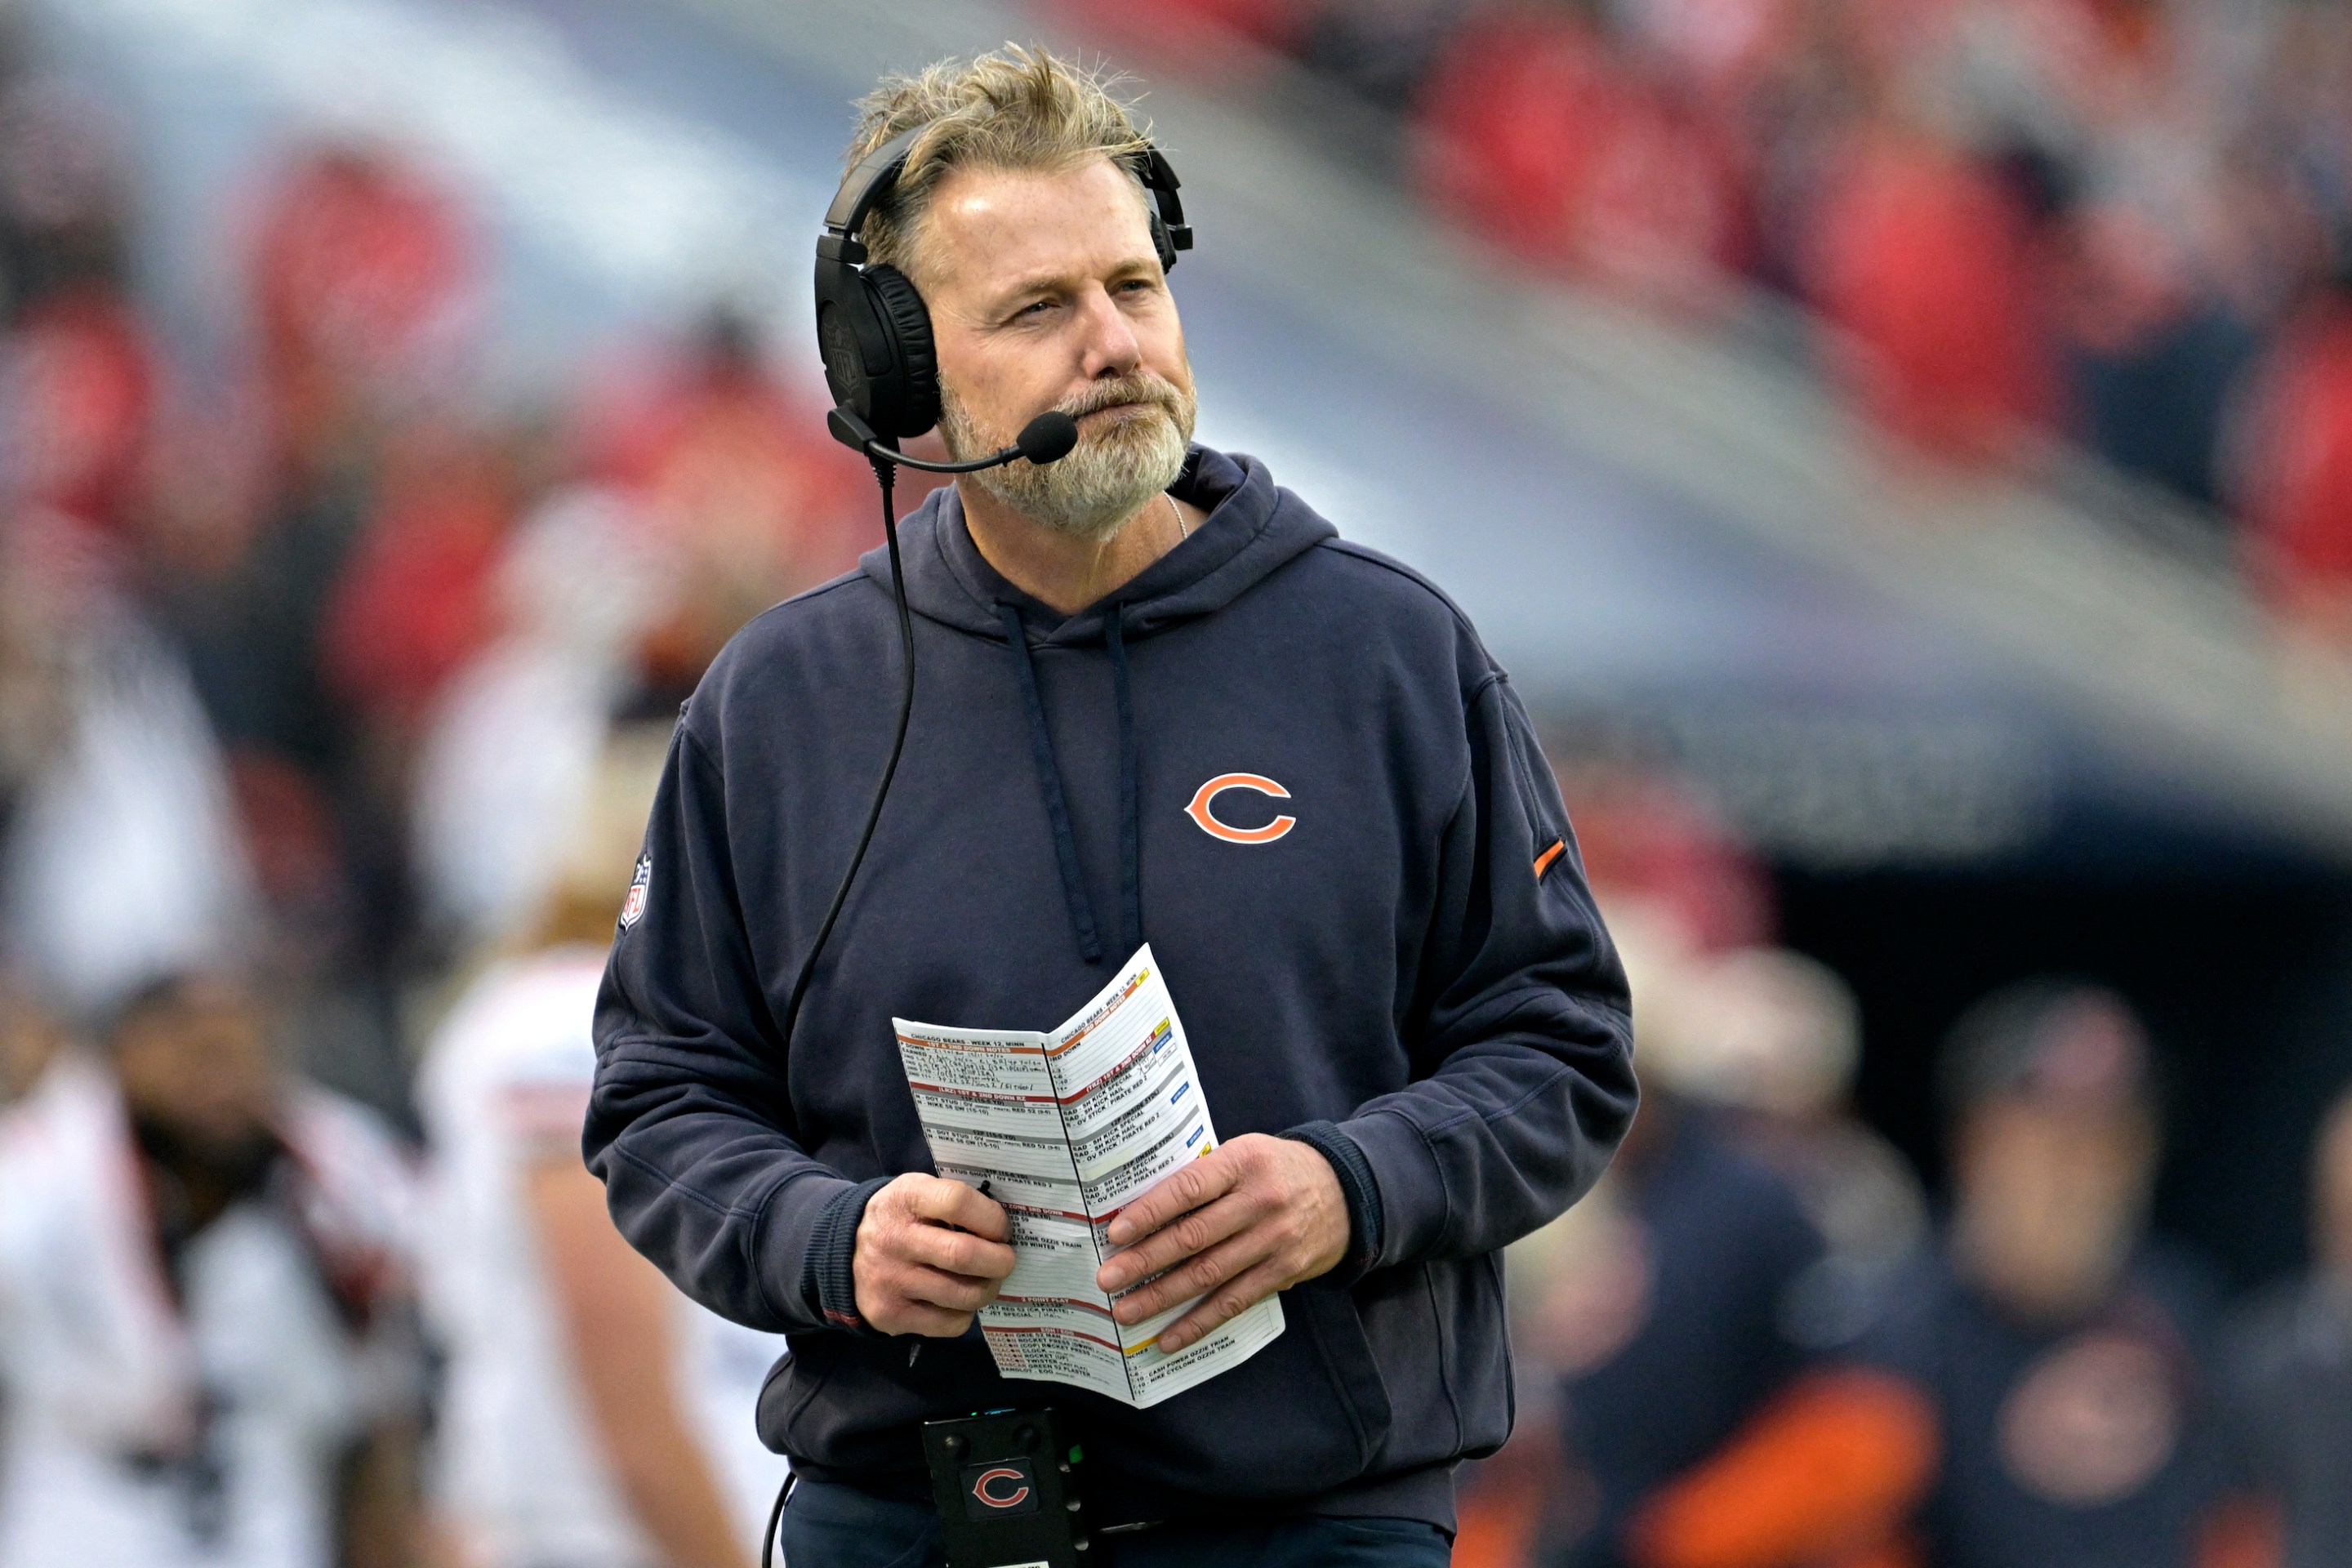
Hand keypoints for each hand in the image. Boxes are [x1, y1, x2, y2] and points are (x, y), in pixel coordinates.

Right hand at [852, 1174, 1017, 1336]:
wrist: (843, 1251)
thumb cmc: (901, 1218)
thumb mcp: (919, 1192)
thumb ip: (956, 1203)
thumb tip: (1004, 1231)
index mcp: (906, 1198)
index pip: (957, 1203)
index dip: (991, 1218)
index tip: (1001, 1229)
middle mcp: (894, 1239)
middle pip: (964, 1255)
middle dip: (1000, 1261)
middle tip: (1006, 1260)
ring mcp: (891, 1280)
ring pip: (963, 1295)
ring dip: (988, 1289)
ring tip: (987, 1281)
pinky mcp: (891, 1315)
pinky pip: (949, 1323)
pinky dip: (965, 1313)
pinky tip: (958, 1300)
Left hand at [1094, 1133, 1348, 1352]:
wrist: (1346, 1191)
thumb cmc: (1277, 1169)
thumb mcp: (1245, 1153)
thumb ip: (1204, 1176)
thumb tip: (1143, 1212)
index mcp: (1242, 1162)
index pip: (1188, 1189)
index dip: (1150, 1212)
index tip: (1116, 1233)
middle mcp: (1259, 1202)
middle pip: (1193, 1236)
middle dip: (1144, 1261)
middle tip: (1107, 1278)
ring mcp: (1273, 1240)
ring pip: (1209, 1274)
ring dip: (1162, 1296)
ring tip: (1126, 1311)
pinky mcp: (1283, 1272)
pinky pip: (1235, 1302)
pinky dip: (1200, 1322)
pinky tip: (1169, 1336)